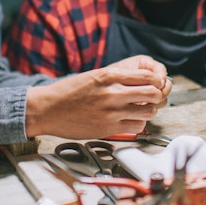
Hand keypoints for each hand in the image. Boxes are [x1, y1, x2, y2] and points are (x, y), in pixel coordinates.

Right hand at [25, 55, 169, 138]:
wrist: (47, 109)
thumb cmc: (69, 92)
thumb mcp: (95, 76)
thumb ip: (118, 78)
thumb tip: (142, 81)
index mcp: (110, 76)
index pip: (149, 76)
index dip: (158, 81)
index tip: (156, 84)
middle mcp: (113, 93)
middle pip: (153, 94)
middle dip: (157, 96)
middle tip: (152, 98)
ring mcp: (111, 112)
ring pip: (148, 112)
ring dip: (149, 111)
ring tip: (141, 109)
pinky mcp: (108, 128)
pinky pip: (136, 127)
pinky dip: (138, 124)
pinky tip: (130, 120)